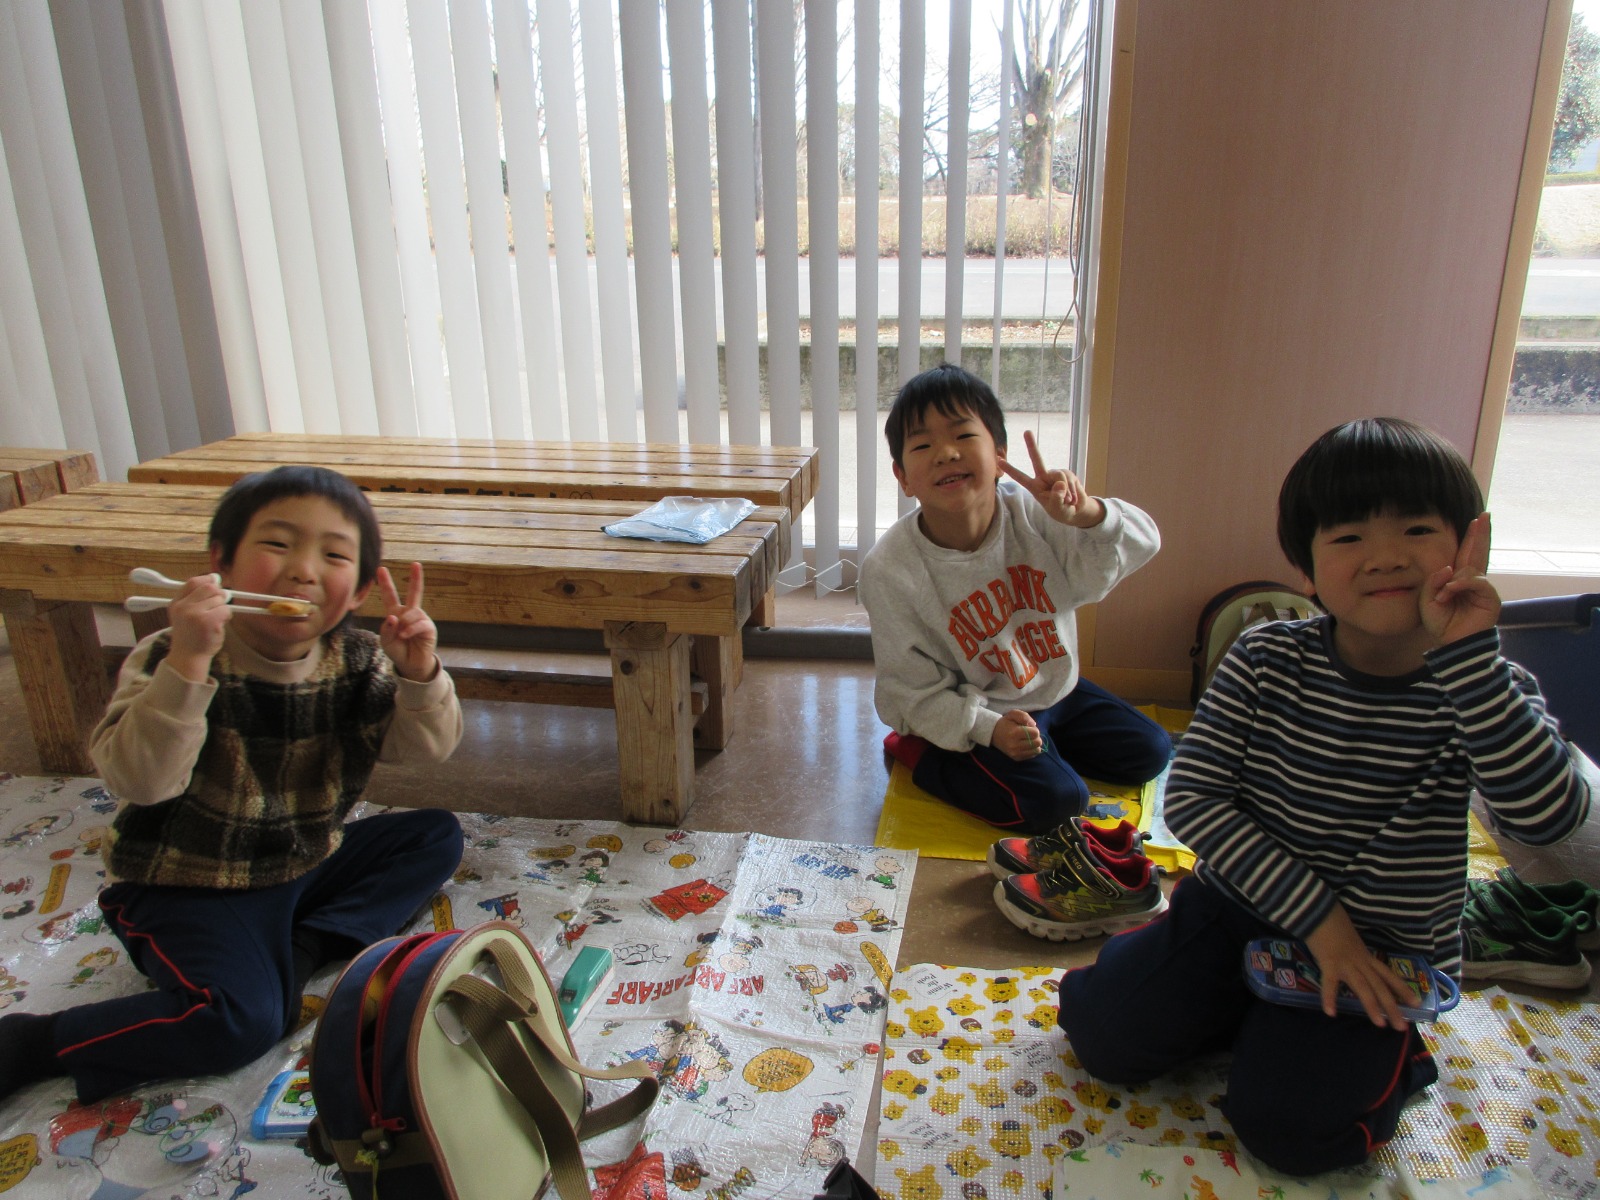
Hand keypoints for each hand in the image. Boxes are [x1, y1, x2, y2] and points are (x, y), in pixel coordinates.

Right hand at [164, 573, 230, 681]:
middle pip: (209, 587)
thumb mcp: (185, 614)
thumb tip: (216, 579)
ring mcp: (195, 614)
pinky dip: (227, 616)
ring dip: (222, 608)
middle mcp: (184, 607)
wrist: (189, 657)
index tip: (215, 581)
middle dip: (219, 594)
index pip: (193, 582)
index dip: (207, 579)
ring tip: (215, 620)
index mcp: (176, 603)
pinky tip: (219, 625)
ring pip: (219, 599)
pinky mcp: (208, 622)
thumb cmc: (191, 636)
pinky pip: (225, 610)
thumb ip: (197, 598)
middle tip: (219, 604)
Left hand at [377, 562, 438, 681]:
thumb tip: (394, 617)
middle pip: (414, 592)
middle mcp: (409, 613)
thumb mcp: (386, 640)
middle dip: (415, 578)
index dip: (385, 583)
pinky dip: (410, 629)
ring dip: (404, 624)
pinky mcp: (428, 628)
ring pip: (411, 613)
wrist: (410, 665)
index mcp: (396, 613)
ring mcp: (420, 619)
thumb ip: (387, 628)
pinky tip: (405, 635)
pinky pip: (419, 624)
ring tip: (401, 635)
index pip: (390, 596)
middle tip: (416, 564)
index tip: (380, 569)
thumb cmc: (397, 650)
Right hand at [992, 709, 1044, 760]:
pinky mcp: (1016, 758)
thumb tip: (1033, 724)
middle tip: (1029, 734)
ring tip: (1028, 740)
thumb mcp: (1013, 714)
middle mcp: (1015, 745)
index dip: (1034, 729)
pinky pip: (1032, 755)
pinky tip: (1025, 745)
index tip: (1028, 728)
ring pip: (1036, 750)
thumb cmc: (1006, 723)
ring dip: (1035, 744)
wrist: (993, 734)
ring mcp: (1015, 753)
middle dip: (1036, 737)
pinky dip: (1031, 750)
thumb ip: (1024, 716)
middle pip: (1037, 742)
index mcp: (1015, 733)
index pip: (1035, 733)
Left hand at [999, 430, 1104, 527]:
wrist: (1076, 510)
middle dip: (1032, 445)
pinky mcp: (1068, 473)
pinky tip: (1074, 498)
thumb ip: (1057, 498)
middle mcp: (1044, 477)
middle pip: (1037, 459)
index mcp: (1035, 487)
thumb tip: (1060, 483)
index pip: (1020, 477)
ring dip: (1067, 492)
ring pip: (1060, 477)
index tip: (999, 460)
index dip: (1010, 469)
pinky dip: (1074, 491)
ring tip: (1069, 501)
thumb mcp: (1058, 509)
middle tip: (1026, 431)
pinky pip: (1070, 480)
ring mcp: (1056, 474)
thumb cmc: (1062, 511)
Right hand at [1302, 903, 1414, 1028]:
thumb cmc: (1333, 922)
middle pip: (1380, 986)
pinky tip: (1331, 1013)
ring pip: (1363, 987)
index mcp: (1366, 956)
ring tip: (1381, 1025)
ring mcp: (1346, 963)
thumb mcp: (1349, 939)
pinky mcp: (1329, 963)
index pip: (1388, 975)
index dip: (1402, 989)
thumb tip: (1356, 963)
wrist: (1320, 911)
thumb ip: (1354, 952)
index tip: (1416, 1004)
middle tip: (1402, 1027)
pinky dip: (1329, 998)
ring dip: (1372, 1006)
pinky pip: (1329, 983)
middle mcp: (1360, 961)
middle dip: (1392, 1007)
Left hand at [1422, 512, 1499, 646]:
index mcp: (1458, 579)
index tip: (1477, 520)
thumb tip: (1448, 568)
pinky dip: (1462, 584)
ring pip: (1470, 569)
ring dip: (1452, 582)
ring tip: (1442, 598)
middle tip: (1485, 515)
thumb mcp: (1428, 600)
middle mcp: (1472, 580)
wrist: (1452, 644)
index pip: (1466, 554)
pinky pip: (1477, 581)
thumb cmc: (1441, 623)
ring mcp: (1482, 588)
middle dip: (1481, 533)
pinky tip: (1451, 591)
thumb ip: (1434, 581)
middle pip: (1478, 551)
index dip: (1471, 537)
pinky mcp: (1490, 597)